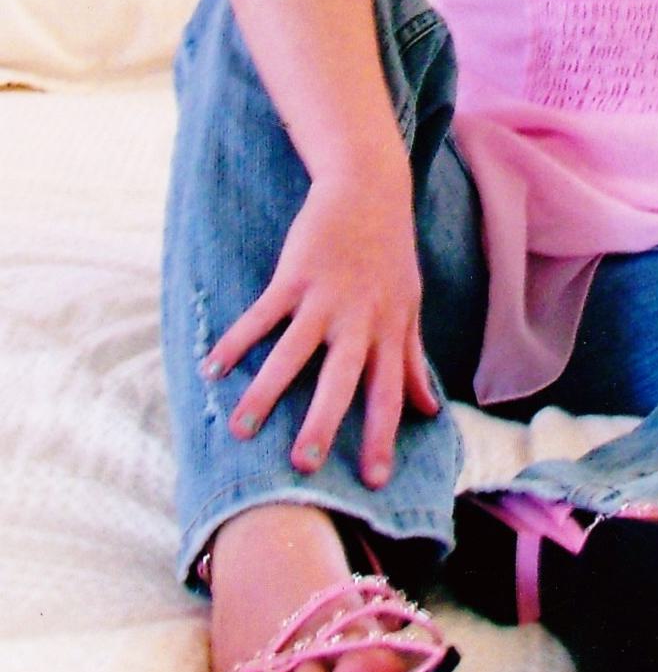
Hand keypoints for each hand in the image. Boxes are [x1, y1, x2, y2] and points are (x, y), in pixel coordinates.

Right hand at [202, 175, 438, 486]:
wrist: (370, 190)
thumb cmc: (389, 256)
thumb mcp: (409, 307)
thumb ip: (413, 362)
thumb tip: (430, 411)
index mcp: (390, 332)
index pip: (389, 394)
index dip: (382, 437)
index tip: (374, 482)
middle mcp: (360, 319)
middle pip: (342, 379)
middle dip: (322, 422)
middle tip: (303, 466)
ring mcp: (325, 296)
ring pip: (293, 352)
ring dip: (265, 391)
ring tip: (241, 428)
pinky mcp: (294, 274)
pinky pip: (261, 315)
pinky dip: (235, 341)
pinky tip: (211, 368)